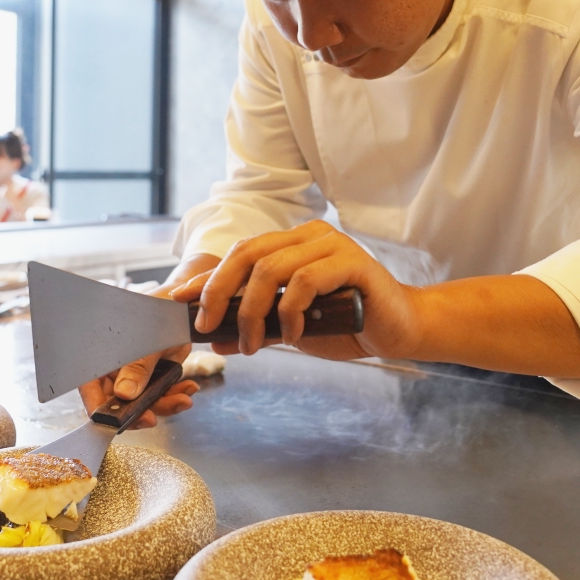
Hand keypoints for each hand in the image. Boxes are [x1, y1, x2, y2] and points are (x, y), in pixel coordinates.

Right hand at [76, 269, 213, 429]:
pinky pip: (162, 395)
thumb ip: (137, 367)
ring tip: (183, 398)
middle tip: (153, 418)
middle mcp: (115, 371)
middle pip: (119, 404)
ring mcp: (136, 376)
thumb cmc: (157, 310)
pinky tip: (188, 387)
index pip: (91, 390)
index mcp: (102, 358)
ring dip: (164, 404)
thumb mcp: (148, 338)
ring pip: (144, 403)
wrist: (182, 305)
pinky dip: (176, 394)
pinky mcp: (155, 378)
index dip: (101, 410)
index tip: (116, 423)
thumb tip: (124, 394)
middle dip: (139, 412)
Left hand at [168, 221, 423, 362]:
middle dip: (219, 291)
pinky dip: (290, 311)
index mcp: (293, 244)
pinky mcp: (353, 262)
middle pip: (248, 253)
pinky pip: (305, 280)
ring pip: (272, 267)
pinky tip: (293, 333)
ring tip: (255, 343)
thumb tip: (216, 337)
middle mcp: (309, 236)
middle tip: (208, 325)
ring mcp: (331, 245)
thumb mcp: (292, 330)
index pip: (239, 254)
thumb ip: (258, 327)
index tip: (177, 301)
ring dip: (254, 311)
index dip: (205, 277)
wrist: (402, 330)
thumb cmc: (349, 324)